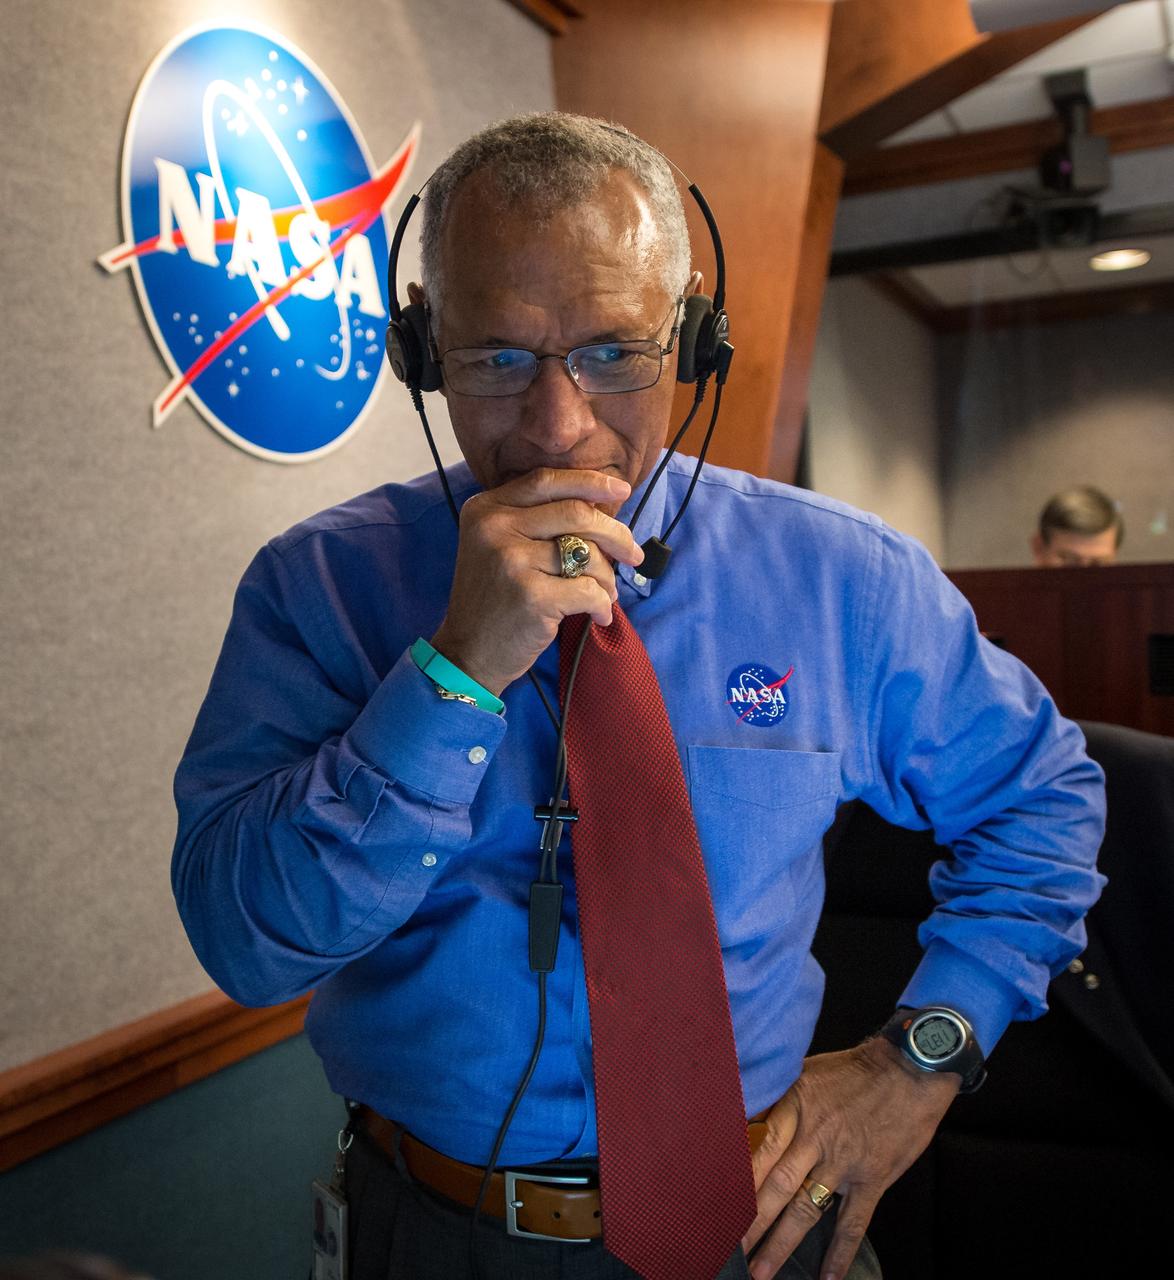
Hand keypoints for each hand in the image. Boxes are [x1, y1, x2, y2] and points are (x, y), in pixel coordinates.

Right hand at [430, 467, 643, 694]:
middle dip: (615, 534)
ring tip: (606, 594)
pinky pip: (589, 591)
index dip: (590, 482)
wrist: (468, 654)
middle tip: (633, 553)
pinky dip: (602, 605)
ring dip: (608, 577)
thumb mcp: (498, 547)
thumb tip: (601, 506)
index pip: (547, 481)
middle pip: (576, 513)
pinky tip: (599, 616)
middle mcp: (495, 528)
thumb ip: (536, 521)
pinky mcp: (532, 596)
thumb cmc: (496, 601)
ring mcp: (512, 560)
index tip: (622, 490)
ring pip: (587, 554)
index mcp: (487, 509)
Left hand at [743, 1038, 959, 1279]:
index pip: (759, 1151)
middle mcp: (815, 1139)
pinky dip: (840, 1252)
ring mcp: (843, 1162)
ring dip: (781, 1243)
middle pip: (776, 1187)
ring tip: (760, 1272)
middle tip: (729, 1251)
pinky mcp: (872, 1178)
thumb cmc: (854, 1070)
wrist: (910, 1069)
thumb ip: (778, 1098)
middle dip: (750, 1222)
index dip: (737, 1181)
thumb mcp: (806, 1072)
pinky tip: (828, 1277)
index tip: (716, 1204)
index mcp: (795, 1109)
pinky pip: (853, 1222)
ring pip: (806, 1209)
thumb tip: (744, 1116)